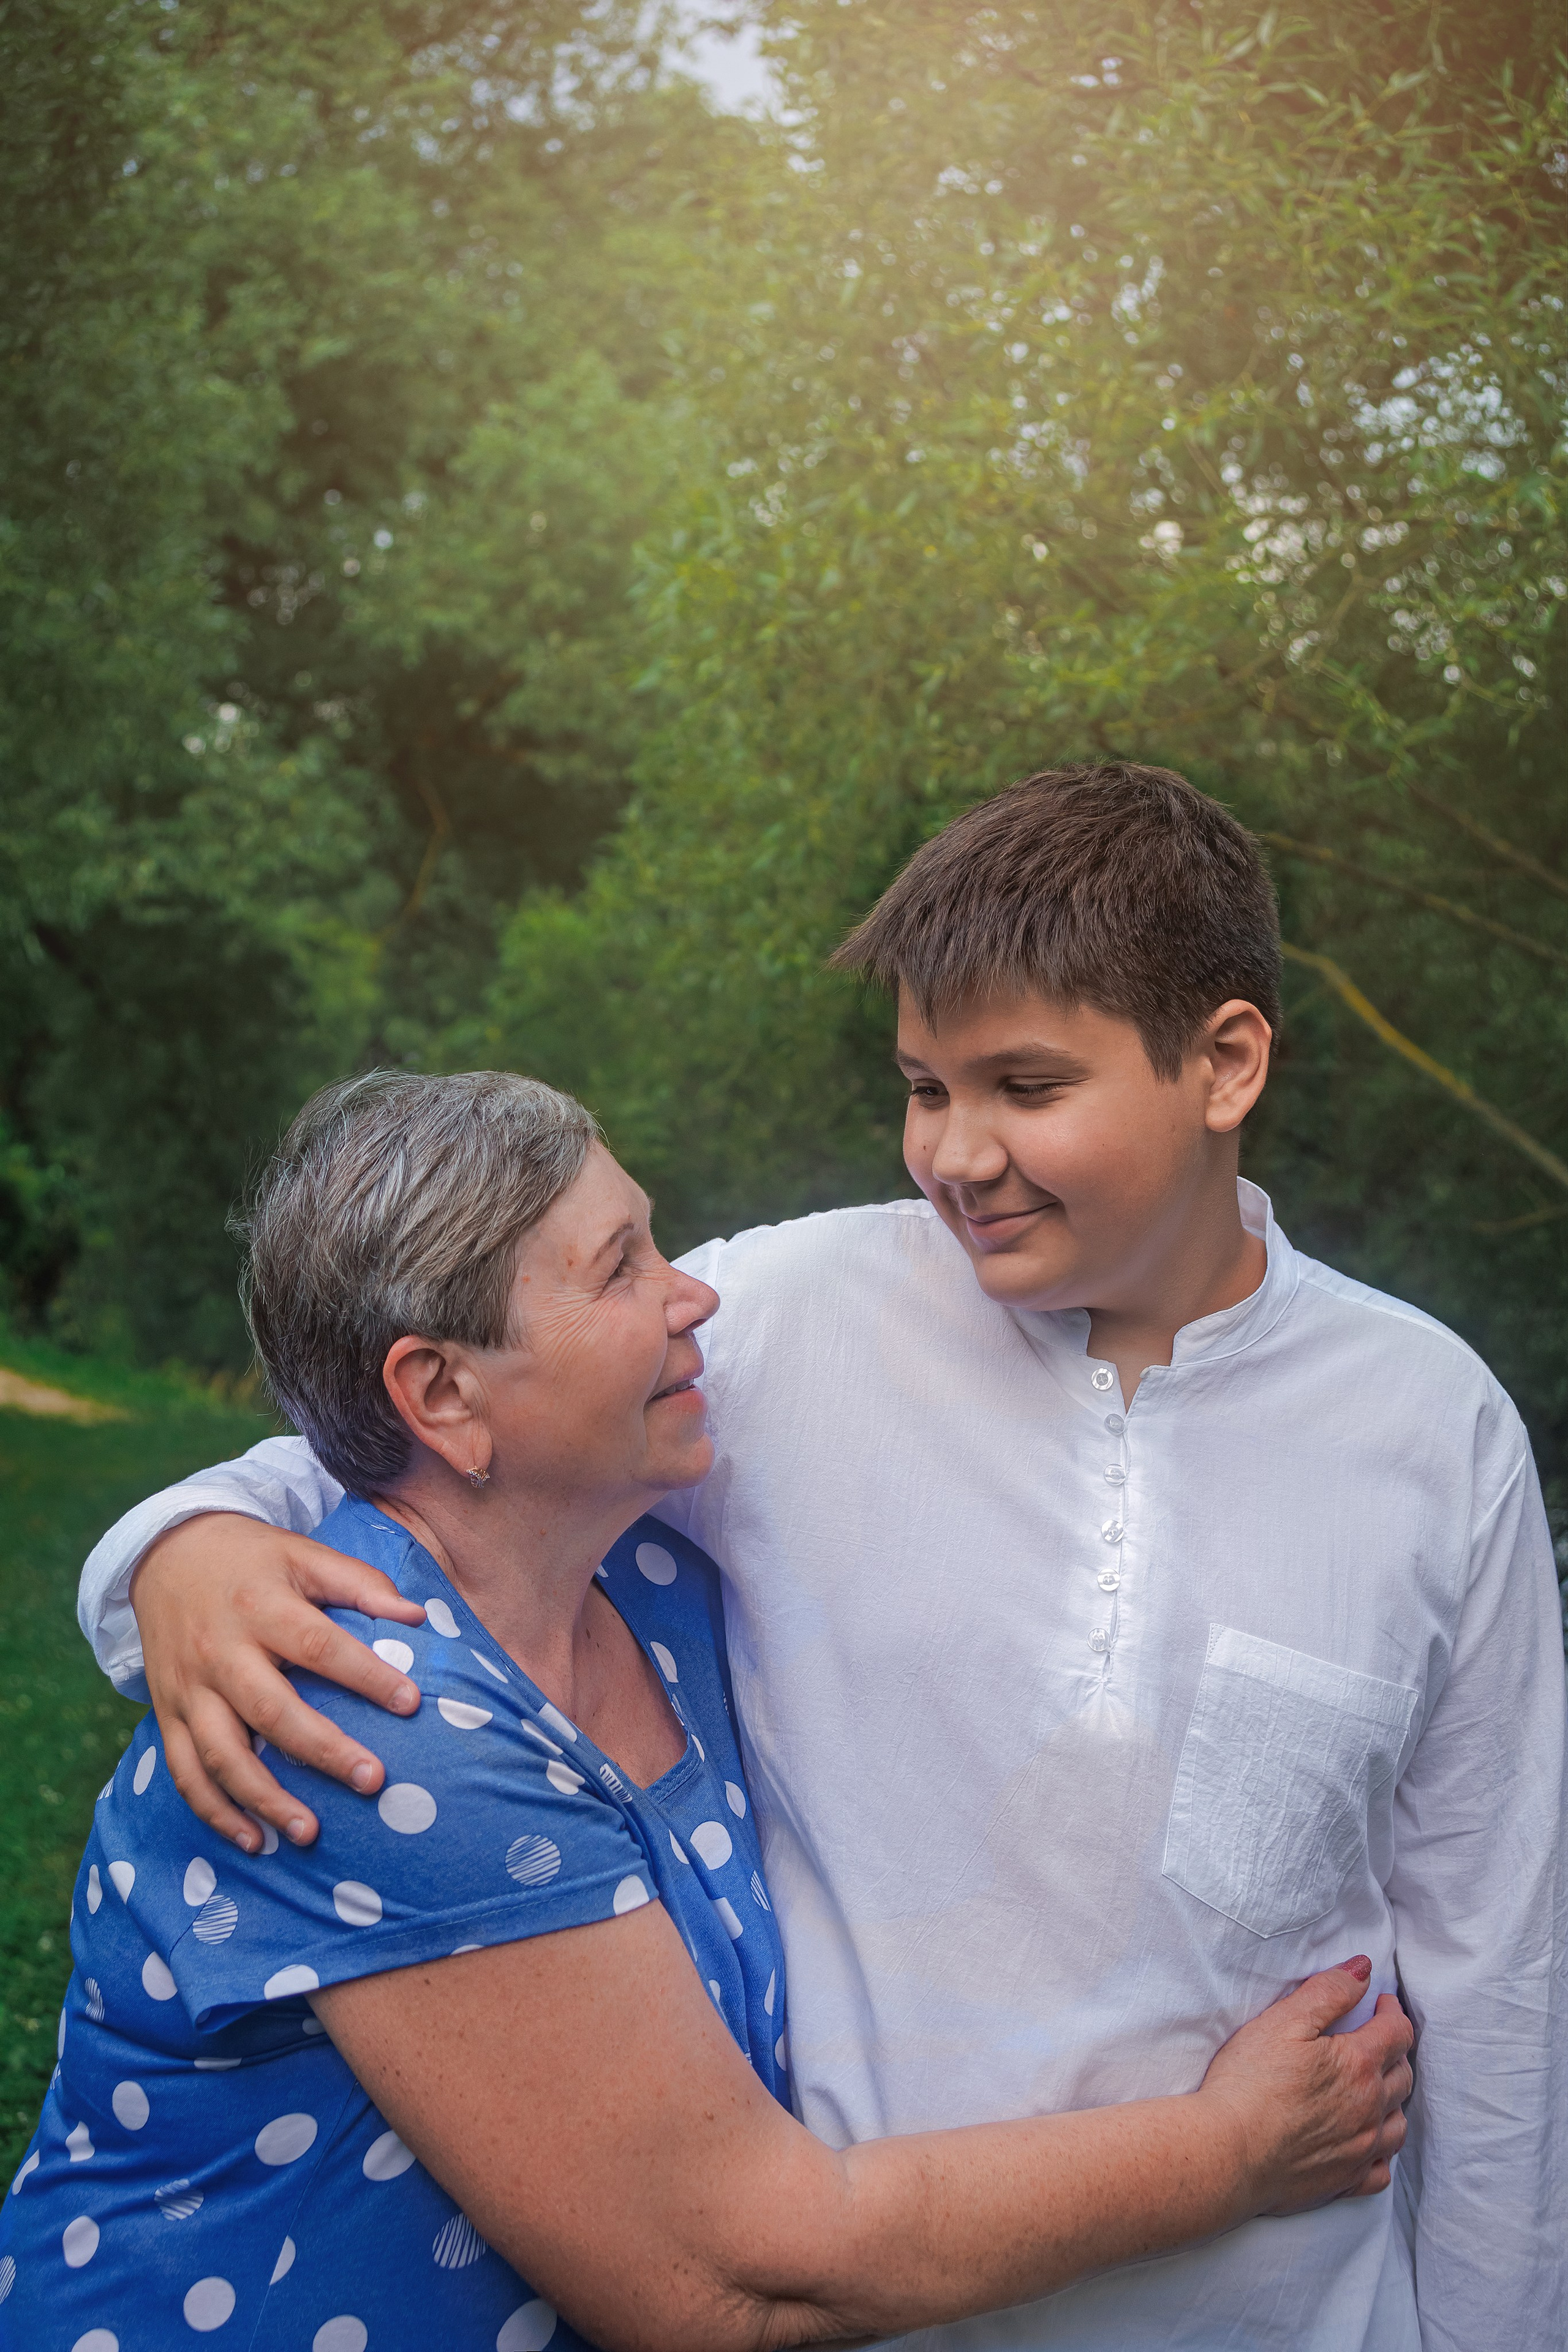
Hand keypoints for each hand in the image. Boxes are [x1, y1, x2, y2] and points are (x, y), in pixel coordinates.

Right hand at [129, 1512, 425, 1852]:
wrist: (165, 1554)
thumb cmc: (251, 1559)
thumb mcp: (303, 1554)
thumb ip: (359, 1583)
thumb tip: (417, 1617)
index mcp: (260, 1607)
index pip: (318, 1644)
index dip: (365, 1675)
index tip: (411, 1703)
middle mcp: (220, 1652)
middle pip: (270, 1709)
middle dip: (321, 1750)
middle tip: (373, 1780)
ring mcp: (189, 1689)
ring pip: (221, 1754)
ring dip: (263, 1798)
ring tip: (310, 1832)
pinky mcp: (168, 1714)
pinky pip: (184, 1772)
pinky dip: (214, 1811)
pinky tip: (252, 1840)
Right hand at [1198, 1958, 1413, 2214]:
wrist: (1228, 2152)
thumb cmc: (1249, 2081)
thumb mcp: (1284, 2020)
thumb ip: (1328, 1992)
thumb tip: (1363, 1969)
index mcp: (1358, 2065)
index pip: (1397, 2031)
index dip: (1391, 2010)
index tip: (1378, 2002)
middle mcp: (1369, 2109)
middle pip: (1403, 2075)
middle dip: (1394, 2050)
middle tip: (1376, 2038)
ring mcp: (1361, 2149)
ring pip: (1399, 2123)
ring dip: (1394, 2101)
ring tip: (1376, 2088)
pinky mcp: (1345, 2181)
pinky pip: (1382, 2169)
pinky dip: (1382, 2152)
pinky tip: (1367, 2143)